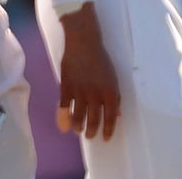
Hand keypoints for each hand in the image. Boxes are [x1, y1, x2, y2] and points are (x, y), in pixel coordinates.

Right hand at [57, 4, 119, 140]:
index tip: (105, 138)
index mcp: (110, 92)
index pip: (110, 117)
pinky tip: (65, 124)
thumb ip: (115, 97)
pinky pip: (65, 106)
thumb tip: (116, 114)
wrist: (84, 43)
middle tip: (90, 136)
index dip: (108, 130)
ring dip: (79, 126)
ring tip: (78, 130)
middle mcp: (96, 95)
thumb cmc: (101, 59)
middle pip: (94, 119)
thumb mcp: (113, 78)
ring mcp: (80, 91)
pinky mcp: (66, 86)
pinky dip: (64, 117)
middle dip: (92, 130)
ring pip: (79, 115)